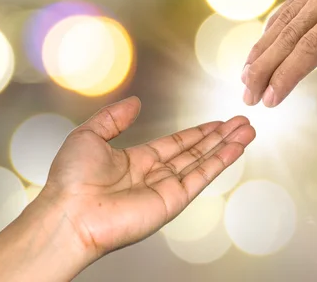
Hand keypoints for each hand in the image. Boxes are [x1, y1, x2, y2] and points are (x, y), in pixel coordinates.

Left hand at [40, 96, 255, 258]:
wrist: (69, 213)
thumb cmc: (70, 181)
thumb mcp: (89, 135)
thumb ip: (114, 118)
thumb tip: (135, 102)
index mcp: (136, 161)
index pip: (176, 143)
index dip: (198, 132)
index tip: (217, 123)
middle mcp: (154, 175)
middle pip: (196, 151)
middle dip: (220, 136)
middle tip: (241, 123)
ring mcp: (166, 189)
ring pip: (204, 161)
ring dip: (228, 146)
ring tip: (248, 131)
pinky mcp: (174, 201)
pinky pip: (202, 176)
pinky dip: (222, 161)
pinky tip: (237, 148)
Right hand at [241, 0, 316, 106]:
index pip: (312, 47)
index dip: (288, 75)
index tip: (271, 99)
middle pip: (288, 35)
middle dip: (265, 69)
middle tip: (248, 96)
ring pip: (283, 19)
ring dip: (262, 50)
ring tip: (246, 76)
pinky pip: (291, 5)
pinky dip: (273, 29)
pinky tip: (263, 47)